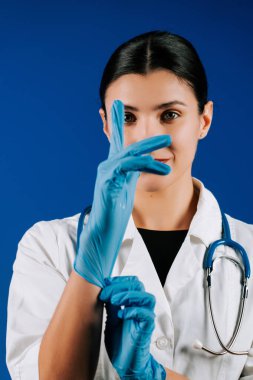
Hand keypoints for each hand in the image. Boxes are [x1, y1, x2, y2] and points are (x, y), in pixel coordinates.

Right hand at [74, 99, 171, 287]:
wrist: (101, 232)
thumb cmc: (114, 213)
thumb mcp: (125, 189)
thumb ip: (131, 174)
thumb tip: (144, 164)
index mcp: (114, 168)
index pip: (117, 142)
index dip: (116, 122)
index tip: (117, 104)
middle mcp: (108, 168)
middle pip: (125, 144)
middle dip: (143, 134)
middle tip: (161, 127)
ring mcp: (107, 175)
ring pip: (128, 153)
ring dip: (149, 147)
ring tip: (167, 143)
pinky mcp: (108, 184)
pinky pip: (127, 168)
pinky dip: (144, 163)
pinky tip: (161, 166)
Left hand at [99, 276, 165, 378]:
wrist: (125, 363)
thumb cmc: (119, 342)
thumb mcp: (110, 319)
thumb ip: (111, 305)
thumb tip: (105, 289)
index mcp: (132, 303)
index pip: (132, 282)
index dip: (119, 280)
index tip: (105, 283)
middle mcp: (141, 307)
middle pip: (138, 286)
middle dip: (120, 286)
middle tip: (106, 294)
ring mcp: (145, 317)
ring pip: (147, 297)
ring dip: (129, 295)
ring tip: (114, 301)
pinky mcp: (147, 328)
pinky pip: (146, 315)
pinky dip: (133, 311)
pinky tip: (121, 314)